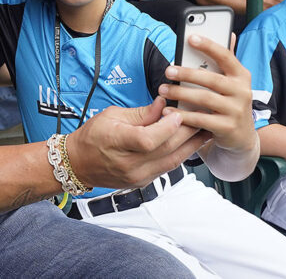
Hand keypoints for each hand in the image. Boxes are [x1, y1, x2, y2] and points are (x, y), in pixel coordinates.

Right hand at [66, 97, 209, 188]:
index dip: (167, 127)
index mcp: (116, 142)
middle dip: (188, 132)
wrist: (79, 163)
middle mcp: (128, 163)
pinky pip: (168, 167)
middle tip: (203, 116)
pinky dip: (181, 154)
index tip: (179, 113)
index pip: (148, 139)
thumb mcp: (112, 115)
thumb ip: (141, 113)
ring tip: (206, 131)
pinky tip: (191, 144)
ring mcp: (136, 176)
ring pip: (172, 161)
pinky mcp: (143, 182)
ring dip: (192, 145)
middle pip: (165, 149)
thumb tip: (163, 104)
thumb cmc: (93, 136)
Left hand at [157, 35, 255, 153]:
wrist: (242, 137)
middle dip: (187, 73)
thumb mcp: (232, 82)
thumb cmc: (230, 103)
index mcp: (241, 75)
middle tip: (168, 71)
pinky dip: (183, 115)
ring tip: (163, 90)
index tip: (190, 37)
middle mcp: (242, 92)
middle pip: (211, 79)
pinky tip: (168, 112)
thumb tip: (230, 33)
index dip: (209, 46)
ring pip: (205, 99)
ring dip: (181, 94)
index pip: (226, 56)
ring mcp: (236, 111)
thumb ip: (226, 61)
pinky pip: (201, 120)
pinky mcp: (228, 128)